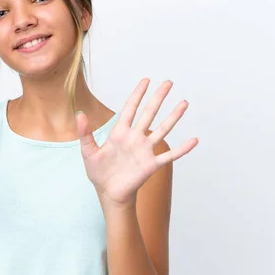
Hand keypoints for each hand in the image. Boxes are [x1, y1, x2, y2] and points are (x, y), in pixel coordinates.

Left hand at [76, 78, 197, 206]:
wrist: (108, 193)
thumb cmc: (99, 173)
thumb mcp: (88, 152)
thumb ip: (85, 133)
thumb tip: (80, 113)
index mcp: (120, 133)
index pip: (131, 108)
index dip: (138, 94)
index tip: (146, 80)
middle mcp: (135, 138)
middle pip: (149, 113)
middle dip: (158, 98)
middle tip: (168, 83)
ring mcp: (145, 150)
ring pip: (162, 129)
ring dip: (173, 117)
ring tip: (184, 103)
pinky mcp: (151, 165)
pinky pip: (170, 156)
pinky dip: (182, 149)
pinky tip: (194, 140)